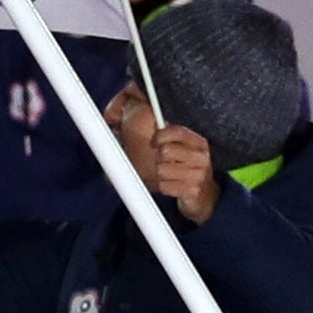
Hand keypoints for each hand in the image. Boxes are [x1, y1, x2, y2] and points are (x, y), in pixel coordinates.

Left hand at [105, 82, 218, 222]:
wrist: (201, 197)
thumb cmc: (178, 167)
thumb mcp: (168, 146)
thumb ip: (141, 125)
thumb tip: (111, 115)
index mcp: (195, 141)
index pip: (177, 131)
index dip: (160, 136)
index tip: (153, 142)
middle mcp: (201, 154)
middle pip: (165, 151)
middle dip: (156, 159)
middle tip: (161, 163)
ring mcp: (200, 173)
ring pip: (162, 170)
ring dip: (159, 176)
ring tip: (167, 176)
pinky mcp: (194, 189)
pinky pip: (166, 187)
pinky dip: (164, 188)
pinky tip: (171, 186)